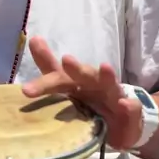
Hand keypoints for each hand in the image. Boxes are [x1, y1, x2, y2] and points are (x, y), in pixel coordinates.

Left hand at [22, 37, 143, 150]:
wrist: (122, 120)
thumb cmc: (88, 102)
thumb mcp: (66, 90)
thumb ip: (48, 71)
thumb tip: (33, 39)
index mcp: (74, 83)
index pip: (57, 77)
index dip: (42, 80)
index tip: (28, 81)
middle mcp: (93, 84)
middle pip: (83, 75)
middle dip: (76, 68)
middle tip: (66, 61)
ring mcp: (112, 95)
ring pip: (109, 84)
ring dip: (106, 76)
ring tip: (104, 67)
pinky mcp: (130, 111)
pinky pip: (131, 108)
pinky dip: (129, 106)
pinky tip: (125, 104)